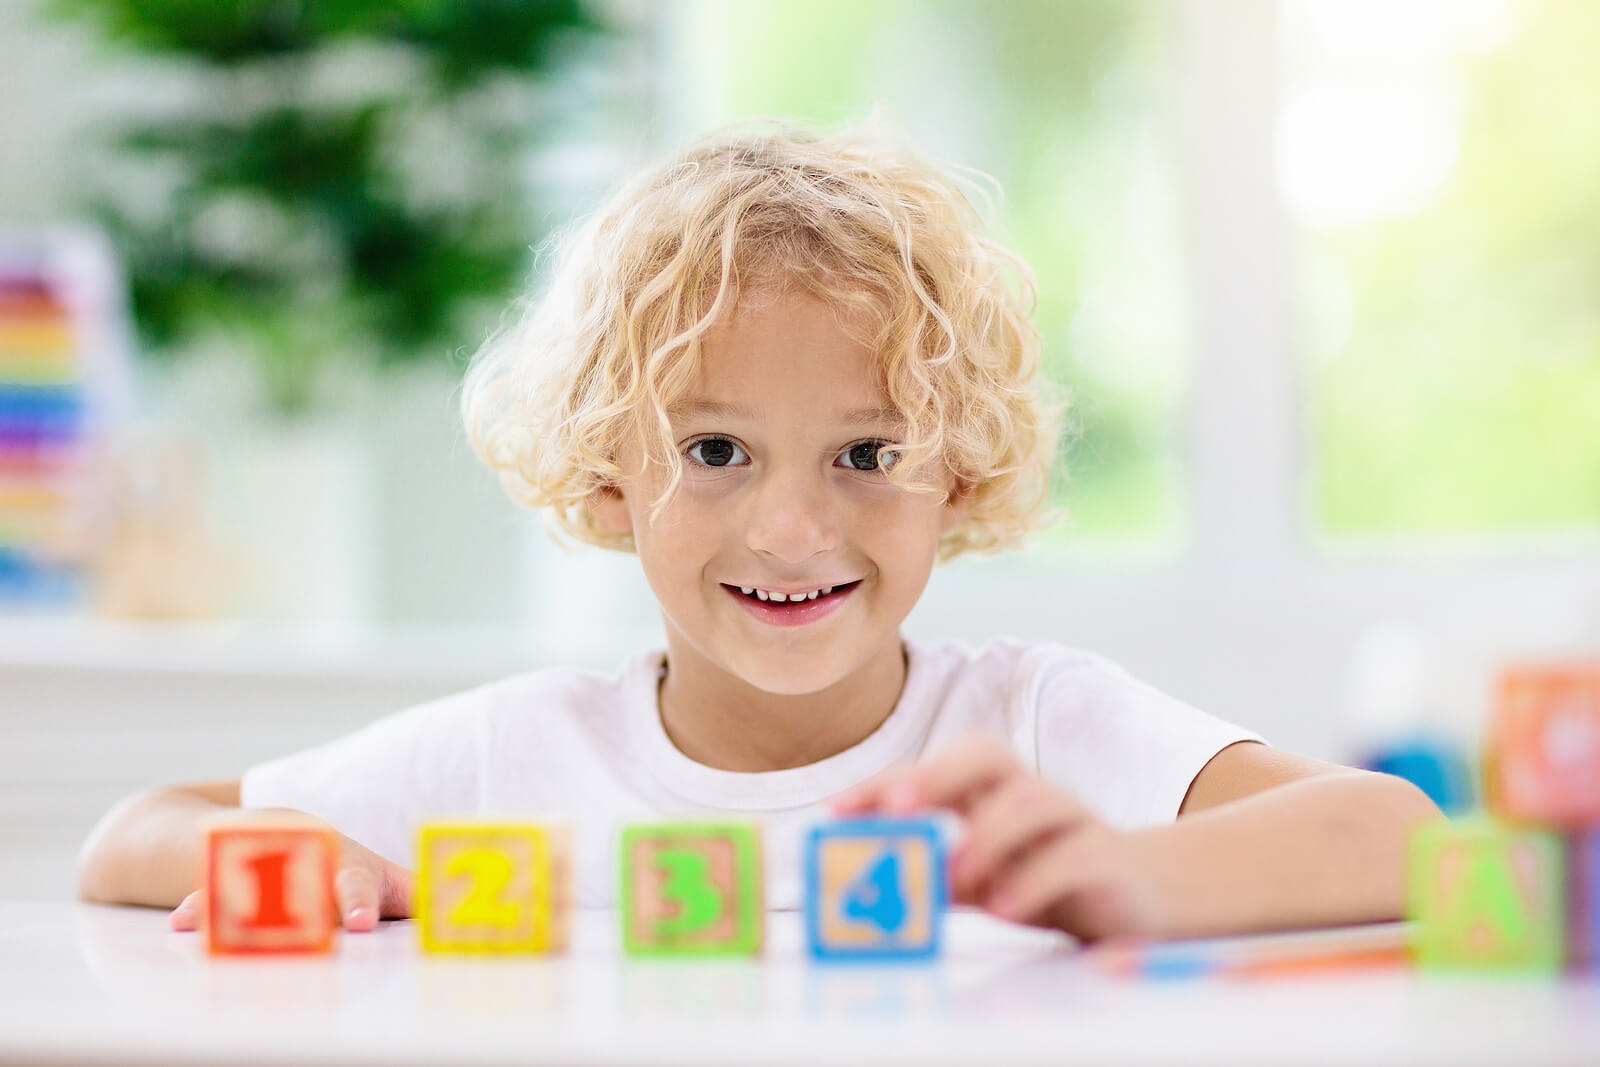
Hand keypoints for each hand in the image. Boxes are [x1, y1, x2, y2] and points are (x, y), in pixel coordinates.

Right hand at [171, 832, 413, 933]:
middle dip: (301, 906)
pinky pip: (212, 897)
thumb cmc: (338, 866)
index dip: (357, 904)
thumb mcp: (383, 879)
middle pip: (302, 887)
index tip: (359, 923)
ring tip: (224, 922)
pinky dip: (200, 909)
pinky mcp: (226, 882)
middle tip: (301, 925)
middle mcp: (305, 867)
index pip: (357, 887)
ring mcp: (263, 871)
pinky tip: (183, 921)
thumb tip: (480, 912)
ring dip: (242, 908)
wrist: (262, 830)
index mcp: (348, 872)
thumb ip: (420, 898)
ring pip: (255, 891)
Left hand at [832, 734, 1162, 941]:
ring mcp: (1072, 821)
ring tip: (954, 873)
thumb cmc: (1052, 881)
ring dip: (985, 834)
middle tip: (895, 810)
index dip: (886, 782)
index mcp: (994, 792)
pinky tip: (1003, 908)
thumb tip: (870, 883)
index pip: (936, 767)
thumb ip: (937, 876)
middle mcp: (1031, 794)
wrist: (1147, 895)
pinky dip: (1033, 880)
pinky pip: (1072, 856)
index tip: (837, 811)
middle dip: (935, 775)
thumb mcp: (985, 880)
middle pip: (986, 754)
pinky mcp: (1106, 858)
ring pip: (1031, 800)